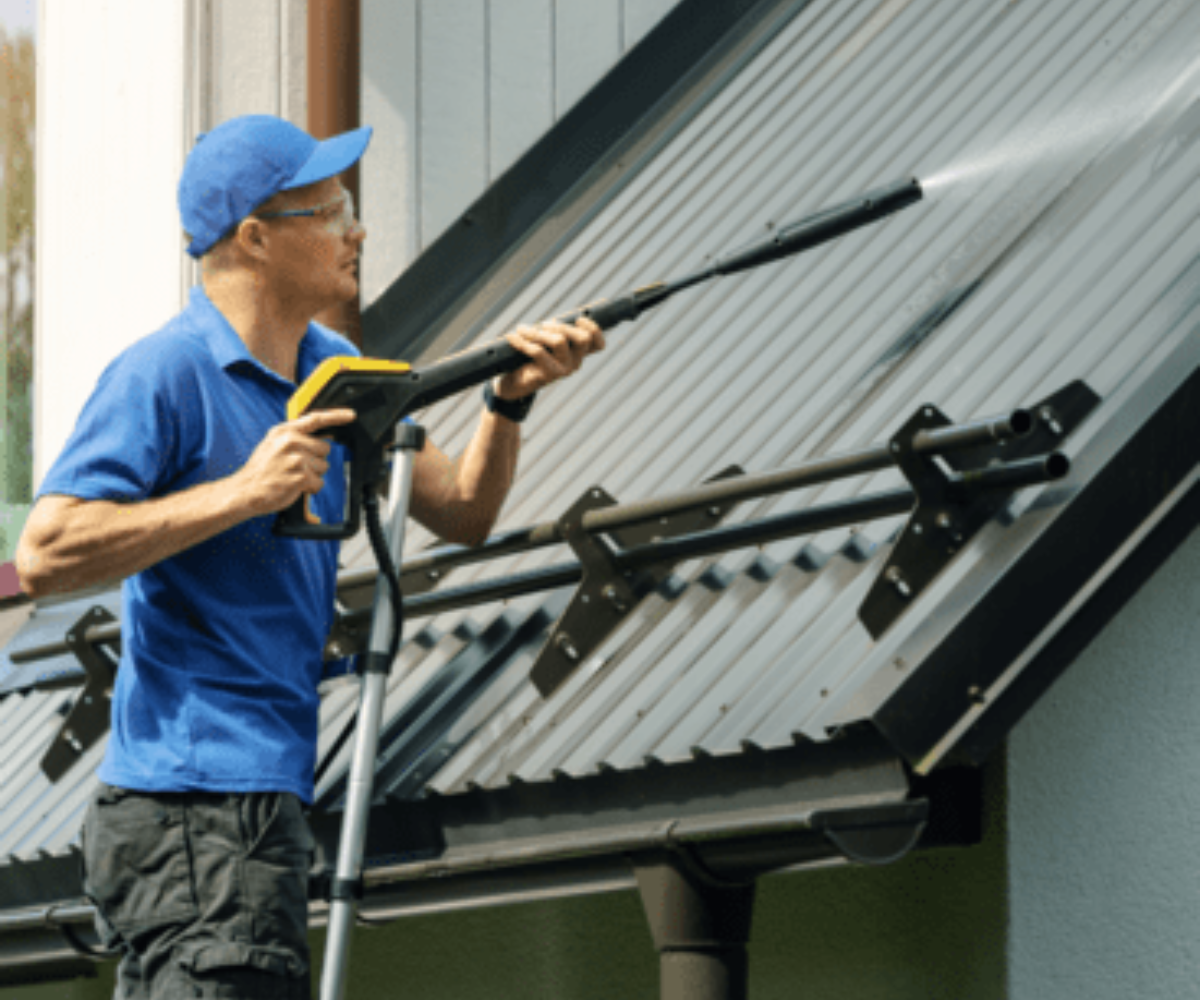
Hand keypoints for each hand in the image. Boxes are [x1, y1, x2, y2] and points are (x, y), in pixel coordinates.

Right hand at [233, 408, 356, 515]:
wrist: (245, 490)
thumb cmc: (261, 470)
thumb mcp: (273, 444)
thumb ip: (297, 437)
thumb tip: (324, 436)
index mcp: (284, 431)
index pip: (316, 419)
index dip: (336, 416)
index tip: (351, 415)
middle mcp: (290, 441)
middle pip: (325, 448)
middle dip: (316, 459)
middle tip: (297, 467)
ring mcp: (296, 458)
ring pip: (323, 466)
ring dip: (313, 475)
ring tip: (293, 476)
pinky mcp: (300, 476)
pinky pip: (319, 482)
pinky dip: (311, 488)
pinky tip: (295, 486)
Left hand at [495, 317, 604, 399]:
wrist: (514, 383)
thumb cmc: (530, 358)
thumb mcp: (545, 343)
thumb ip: (554, 331)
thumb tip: (555, 319)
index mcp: (578, 354)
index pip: (598, 344)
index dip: (593, 328)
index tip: (578, 318)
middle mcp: (575, 363)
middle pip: (583, 338)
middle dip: (562, 325)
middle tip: (543, 324)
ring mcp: (563, 370)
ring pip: (559, 341)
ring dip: (538, 331)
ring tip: (522, 329)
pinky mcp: (547, 375)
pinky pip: (537, 351)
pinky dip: (522, 341)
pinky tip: (511, 337)